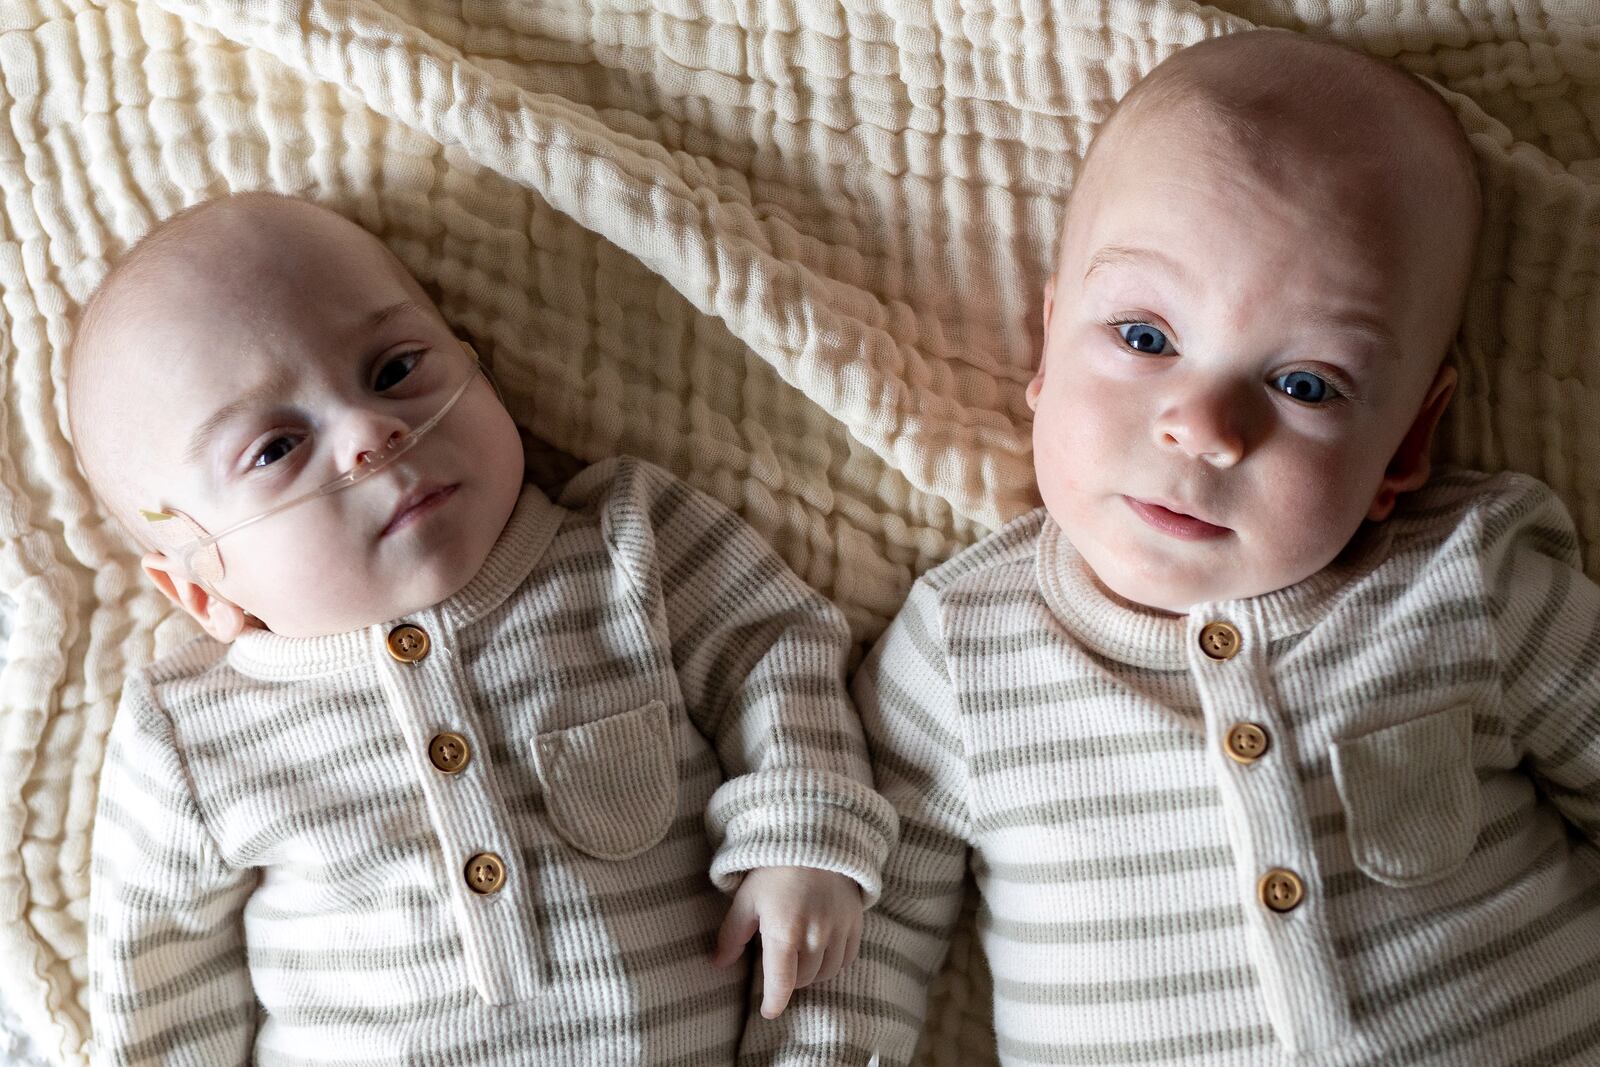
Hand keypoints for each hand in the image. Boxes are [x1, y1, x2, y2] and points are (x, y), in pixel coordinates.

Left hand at [711, 865, 863, 1018]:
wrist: (813, 838)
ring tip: (800, 957)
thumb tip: (718, 963)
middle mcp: (815, 935)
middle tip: (780, 965)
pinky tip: (821, 950)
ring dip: (812, 972)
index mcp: (784, 931)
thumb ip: (732, 935)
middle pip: (804, 980)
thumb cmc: (773, 869)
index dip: (774, 1003)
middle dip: (790, 978)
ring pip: (827, 973)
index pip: (782, 984)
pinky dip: (833, 962)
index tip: (768, 1011)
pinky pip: (847, 959)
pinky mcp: (855, 923)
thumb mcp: (746, 899)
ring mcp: (839, 930)